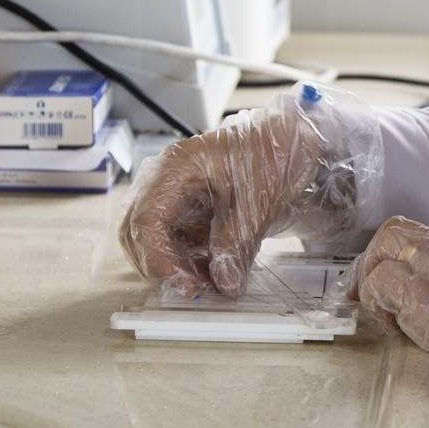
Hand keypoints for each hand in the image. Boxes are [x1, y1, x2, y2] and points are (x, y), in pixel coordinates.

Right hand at [118, 84, 379, 297]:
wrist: (291, 138)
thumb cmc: (273, 150)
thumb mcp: (260, 197)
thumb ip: (239, 242)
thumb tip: (226, 284)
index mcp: (177, 166)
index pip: (146, 219)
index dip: (159, 258)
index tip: (185, 284)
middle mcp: (165, 178)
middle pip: (137, 232)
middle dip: (160, 266)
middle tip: (194, 289)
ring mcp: (173, 194)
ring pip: (151, 240)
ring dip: (173, 266)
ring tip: (208, 283)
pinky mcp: (187, 208)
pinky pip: (175, 240)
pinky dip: (188, 260)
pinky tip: (213, 272)